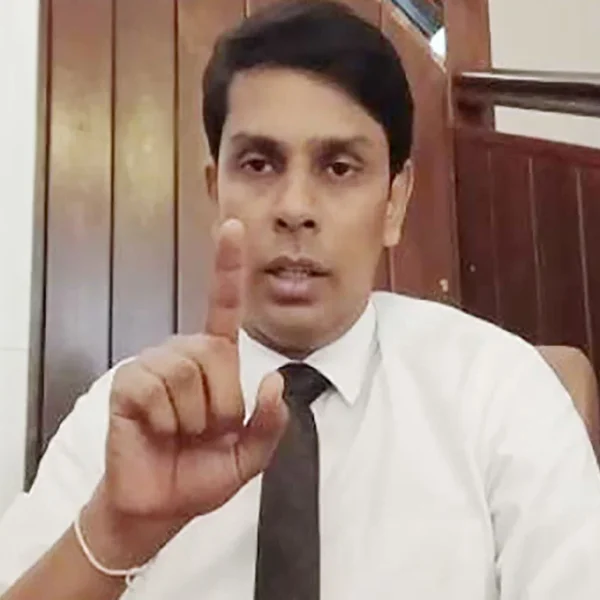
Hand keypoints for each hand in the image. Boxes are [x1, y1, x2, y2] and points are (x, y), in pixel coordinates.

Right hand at [84, 219, 287, 562]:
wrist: (160, 506)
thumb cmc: (202, 473)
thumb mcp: (250, 457)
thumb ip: (269, 423)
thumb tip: (274, 382)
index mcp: (215, 361)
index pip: (223, 306)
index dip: (226, 267)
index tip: (233, 226)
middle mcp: (184, 352)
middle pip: (215, 354)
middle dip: (221, 405)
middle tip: (207, 431)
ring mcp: (153, 364)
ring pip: (187, 373)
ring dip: (193, 418)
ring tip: (181, 432)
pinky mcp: (127, 382)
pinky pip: (156, 390)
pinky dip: (165, 422)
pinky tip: (155, 429)